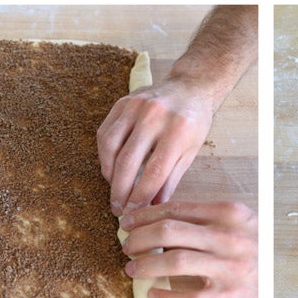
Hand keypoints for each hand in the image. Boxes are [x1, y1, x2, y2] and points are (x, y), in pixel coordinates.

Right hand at [97, 78, 214, 215]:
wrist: (190, 87)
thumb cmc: (193, 122)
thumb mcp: (191, 151)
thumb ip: (171, 179)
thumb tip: (154, 207)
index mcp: (178, 130)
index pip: (154, 170)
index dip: (141, 195)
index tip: (134, 211)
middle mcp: (155, 115)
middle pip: (128, 160)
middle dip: (120, 190)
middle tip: (118, 208)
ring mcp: (136, 106)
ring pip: (111, 146)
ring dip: (109, 174)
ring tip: (113, 190)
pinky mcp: (122, 102)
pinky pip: (105, 132)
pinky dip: (104, 154)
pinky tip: (110, 168)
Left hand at [121, 201, 257, 297]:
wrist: (287, 276)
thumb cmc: (257, 248)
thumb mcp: (238, 223)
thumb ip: (206, 218)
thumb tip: (160, 220)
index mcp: (227, 212)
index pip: (176, 208)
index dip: (145, 214)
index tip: (128, 221)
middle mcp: (227, 236)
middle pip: (168, 231)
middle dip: (138, 237)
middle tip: (126, 245)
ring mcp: (228, 266)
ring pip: (174, 261)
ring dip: (146, 264)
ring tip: (132, 268)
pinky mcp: (229, 295)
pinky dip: (166, 297)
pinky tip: (154, 294)